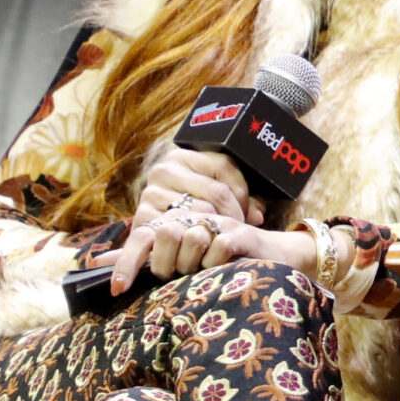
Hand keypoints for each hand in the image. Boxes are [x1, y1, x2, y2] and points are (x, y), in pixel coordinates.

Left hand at [109, 214, 317, 295]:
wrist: (270, 259)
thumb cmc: (218, 264)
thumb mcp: (175, 261)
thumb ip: (139, 259)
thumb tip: (96, 263)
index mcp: (174, 223)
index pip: (141, 236)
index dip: (126, 262)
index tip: (118, 290)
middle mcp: (193, 218)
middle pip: (165, 234)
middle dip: (169, 264)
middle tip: (182, 275)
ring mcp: (218, 223)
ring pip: (191, 239)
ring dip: (196, 265)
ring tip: (206, 272)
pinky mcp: (241, 232)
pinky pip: (219, 247)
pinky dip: (219, 263)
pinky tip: (227, 268)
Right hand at [133, 150, 262, 232]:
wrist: (156, 221)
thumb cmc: (194, 203)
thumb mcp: (216, 189)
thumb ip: (242, 197)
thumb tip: (256, 217)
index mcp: (183, 155)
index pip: (224, 166)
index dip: (243, 191)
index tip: (250, 211)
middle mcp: (164, 170)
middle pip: (216, 192)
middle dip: (233, 214)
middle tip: (240, 229)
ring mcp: (151, 193)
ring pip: (201, 211)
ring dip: (218, 228)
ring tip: (226, 237)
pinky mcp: (143, 217)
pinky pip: (181, 230)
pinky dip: (195, 239)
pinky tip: (205, 246)